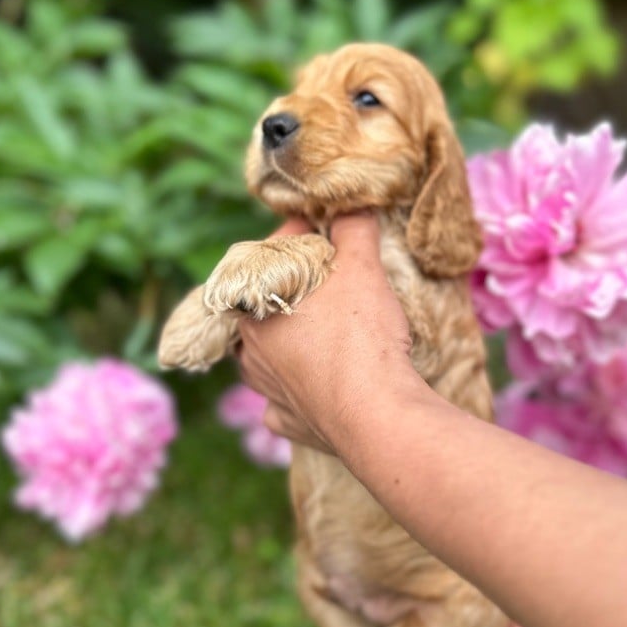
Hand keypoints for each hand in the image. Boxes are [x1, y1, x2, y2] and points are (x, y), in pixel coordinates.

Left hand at [237, 212, 413, 452]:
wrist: (376, 414)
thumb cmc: (360, 336)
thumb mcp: (361, 268)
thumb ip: (353, 229)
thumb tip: (353, 205)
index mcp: (254, 304)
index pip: (268, 252)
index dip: (299, 234)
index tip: (324, 227)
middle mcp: (250, 347)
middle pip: (263, 304)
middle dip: (292, 288)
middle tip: (327, 279)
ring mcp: (266, 388)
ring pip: (264, 355)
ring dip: (286, 340)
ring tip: (318, 330)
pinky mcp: (287, 421)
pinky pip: (283, 401)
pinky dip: (296, 391)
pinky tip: (315, 385)